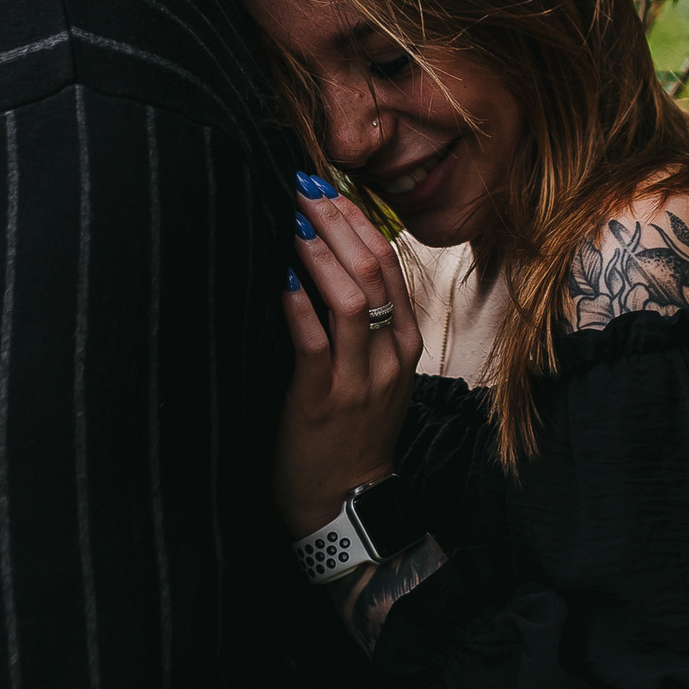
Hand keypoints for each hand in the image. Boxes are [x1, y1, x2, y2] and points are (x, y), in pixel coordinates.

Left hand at [276, 176, 422, 538]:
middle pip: (373, 270)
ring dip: (320, 253)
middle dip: (337, 221)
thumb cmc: (353, 431)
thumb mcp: (377, 372)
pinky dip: (300, 306)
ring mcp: (360, 379)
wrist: (345, 502)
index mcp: (405, 341)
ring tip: (293, 219)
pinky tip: (283, 278)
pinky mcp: (324, 401)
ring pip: (352, 300)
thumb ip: (367, 323)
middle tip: (305, 186)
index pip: (389, 262)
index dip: (358, 219)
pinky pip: (315, 345)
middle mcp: (389, 355)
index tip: (329, 185)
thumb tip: (330, 259)